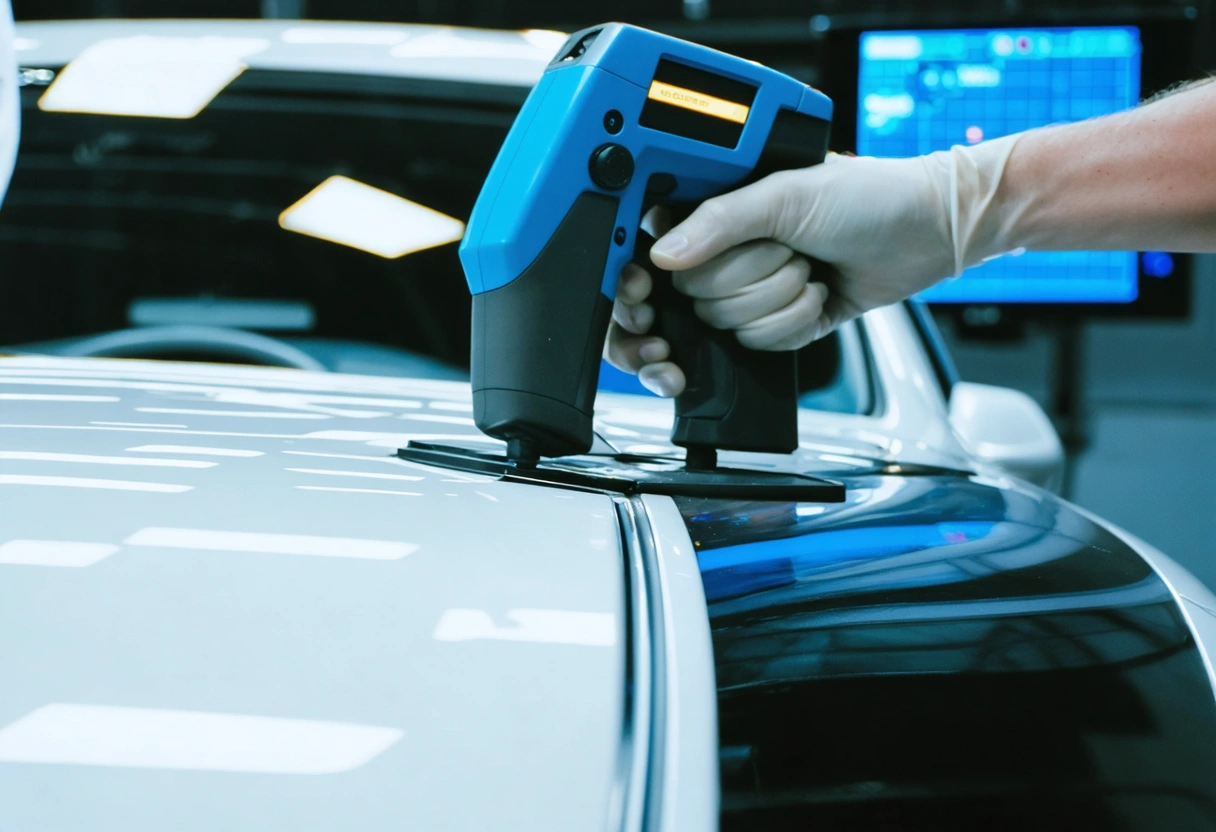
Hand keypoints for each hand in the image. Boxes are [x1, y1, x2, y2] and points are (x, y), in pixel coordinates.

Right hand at [605, 137, 1021, 395]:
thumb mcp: (788, 193)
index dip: (648, 280)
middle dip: (746, 281)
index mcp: (715, 209)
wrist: (929, 232)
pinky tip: (818, 297)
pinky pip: (759, 345)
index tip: (651, 292)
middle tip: (784, 253)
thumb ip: (720, 219)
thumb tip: (663, 253)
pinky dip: (794, 325)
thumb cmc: (868, 195)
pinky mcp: (778, 323)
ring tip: (809, 268)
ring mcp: (751, 290)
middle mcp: (726, 251)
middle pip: (691, 298)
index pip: (654, 255)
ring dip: (777, 302)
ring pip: (726, 326)